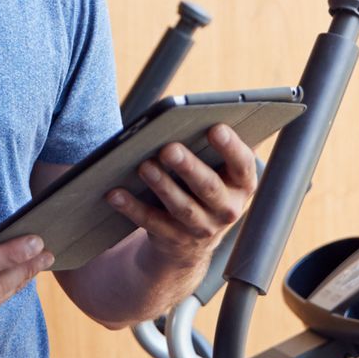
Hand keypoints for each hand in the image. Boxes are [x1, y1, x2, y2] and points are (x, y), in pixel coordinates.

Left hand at [105, 124, 256, 268]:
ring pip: (181, 207)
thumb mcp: (219, 171)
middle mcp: (227, 209)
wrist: (194, 242)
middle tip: (169, 148)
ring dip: (161, 186)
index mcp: (241, 184)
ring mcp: (201, 228)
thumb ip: (215, 148)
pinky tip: (115, 193)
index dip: (231, 147)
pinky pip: (151, 222)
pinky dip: (132, 208)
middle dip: (189, 167)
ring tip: (143, 166)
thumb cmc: (204, 186)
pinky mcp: (174, 239)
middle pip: (209, 187)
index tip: (215, 128)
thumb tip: (199, 115)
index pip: (243, 164)